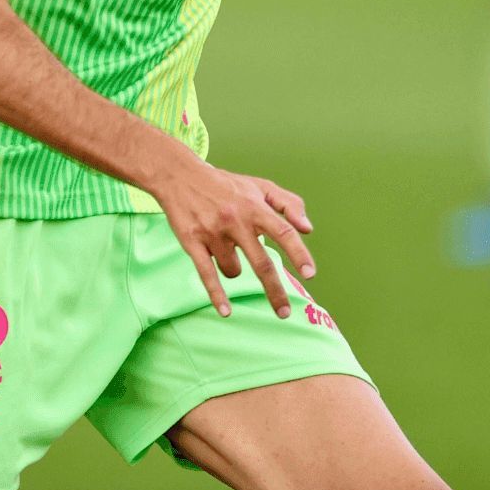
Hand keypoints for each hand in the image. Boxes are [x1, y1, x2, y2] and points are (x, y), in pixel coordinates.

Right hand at [153, 161, 314, 319]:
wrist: (180, 175)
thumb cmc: (225, 184)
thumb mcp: (258, 186)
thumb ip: (289, 204)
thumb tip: (308, 229)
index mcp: (254, 206)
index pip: (283, 231)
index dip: (298, 253)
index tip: (309, 274)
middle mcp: (235, 220)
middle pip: (261, 262)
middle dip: (275, 291)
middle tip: (285, 314)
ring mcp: (213, 232)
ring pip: (233, 269)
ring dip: (234, 269)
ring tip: (224, 248)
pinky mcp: (192, 242)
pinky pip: (207, 274)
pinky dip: (216, 294)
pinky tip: (225, 311)